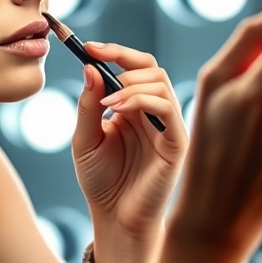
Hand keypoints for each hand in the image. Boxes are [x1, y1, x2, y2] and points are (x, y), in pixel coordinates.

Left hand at [71, 43, 188, 262]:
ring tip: (106, 99)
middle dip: (122, 57)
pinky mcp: (177, 141)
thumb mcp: (84, 139)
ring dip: (130, 82)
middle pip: (150, 67)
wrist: (113, 218)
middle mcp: (152, 111)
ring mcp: (167, 125)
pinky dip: (142, 100)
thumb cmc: (100, 181)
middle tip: (96, 57)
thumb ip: (88, 105)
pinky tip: (117, 108)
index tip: (86, 44)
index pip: (131, 66)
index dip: (113, 51)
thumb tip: (89, 67)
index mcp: (133, 106)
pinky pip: (168, 108)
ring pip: (160, 82)